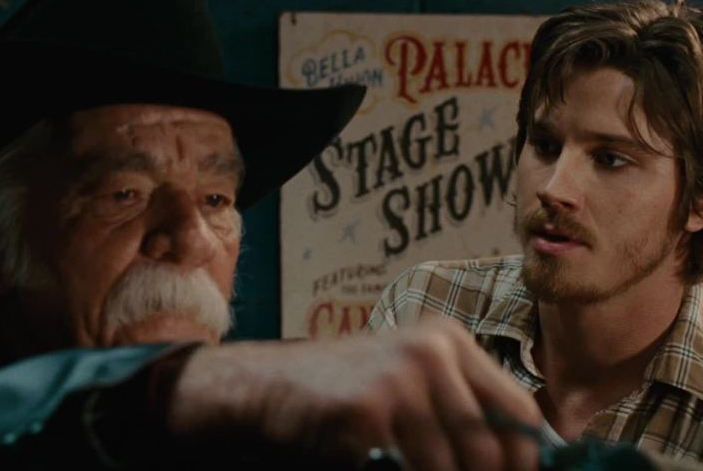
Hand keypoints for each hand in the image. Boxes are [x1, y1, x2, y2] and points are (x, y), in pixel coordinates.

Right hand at [157, 318, 541, 470]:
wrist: (271, 386)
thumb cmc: (345, 392)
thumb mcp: (410, 384)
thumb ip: (459, 409)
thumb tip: (516, 459)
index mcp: (448, 340)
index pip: (519, 408)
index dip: (526, 459)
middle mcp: (431, 351)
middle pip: (492, 444)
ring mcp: (400, 376)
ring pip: (455, 466)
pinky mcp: (369, 408)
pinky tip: (382, 470)